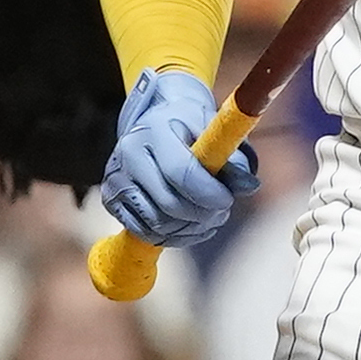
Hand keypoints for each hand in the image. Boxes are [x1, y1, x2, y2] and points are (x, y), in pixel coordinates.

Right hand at [101, 69, 258, 247]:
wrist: (153, 122)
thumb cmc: (188, 126)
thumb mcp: (211, 129)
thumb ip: (231, 156)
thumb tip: (249, 186)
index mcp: (155, 130)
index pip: (181, 172)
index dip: (209, 193)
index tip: (228, 200)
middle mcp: (129, 153)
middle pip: (170, 204)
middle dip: (203, 215)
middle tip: (222, 212)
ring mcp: (116, 178)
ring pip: (158, 224)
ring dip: (190, 229)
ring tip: (209, 218)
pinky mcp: (111, 200)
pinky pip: (145, 233)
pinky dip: (173, 237)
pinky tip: (189, 225)